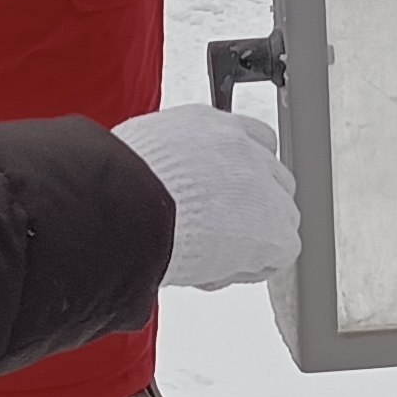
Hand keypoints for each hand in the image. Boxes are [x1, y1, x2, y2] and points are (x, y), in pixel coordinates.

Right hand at [116, 106, 302, 289]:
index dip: (242, 171)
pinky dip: (249, 268)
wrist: (129, 207)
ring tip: (207, 256)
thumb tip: (151, 173)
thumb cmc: (116, 185)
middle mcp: (244, 149)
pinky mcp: (274, 231)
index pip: (251, 139)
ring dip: (252, 238)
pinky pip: (277, 255)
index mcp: (208, 124)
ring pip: (280, 217)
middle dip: (252, 206)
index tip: (225, 193)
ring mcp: (265, 189)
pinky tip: (213, 272)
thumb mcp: (138, 150)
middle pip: (273, 179)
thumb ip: (163, 158)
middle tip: (217, 231)